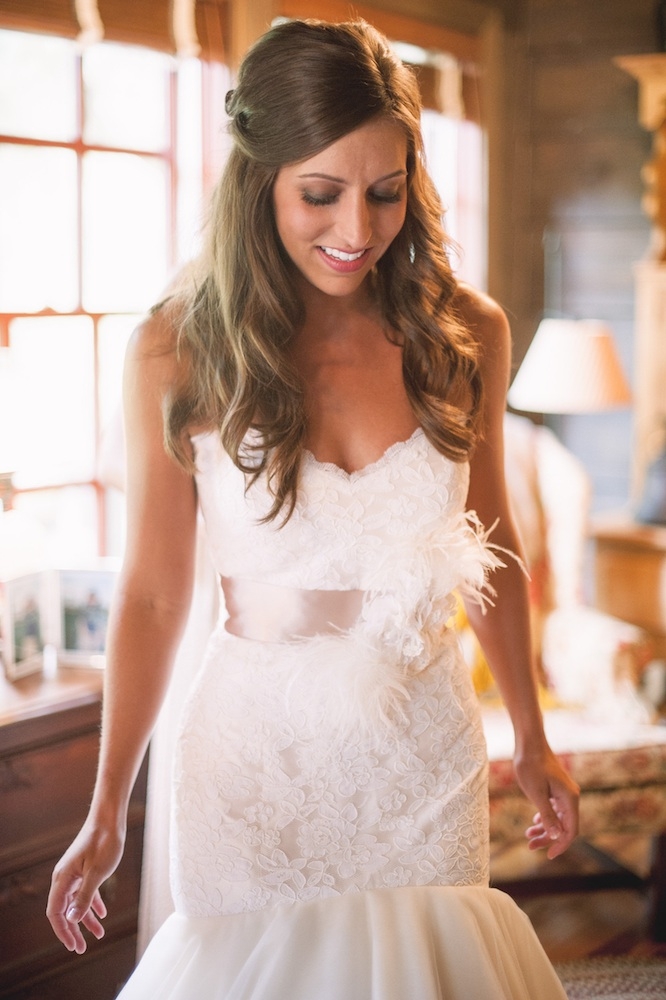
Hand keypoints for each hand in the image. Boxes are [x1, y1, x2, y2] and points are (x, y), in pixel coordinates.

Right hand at [47, 819, 124, 953]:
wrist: (109, 818)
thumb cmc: (104, 842)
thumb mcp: (97, 873)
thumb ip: (85, 897)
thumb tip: (72, 919)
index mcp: (63, 879)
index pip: (56, 912)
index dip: (63, 931)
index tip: (73, 946)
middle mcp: (65, 877)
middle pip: (64, 911)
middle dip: (73, 930)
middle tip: (82, 949)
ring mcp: (74, 873)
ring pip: (77, 902)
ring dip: (86, 919)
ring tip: (99, 934)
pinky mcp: (85, 868)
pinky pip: (86, 892)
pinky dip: (93, 904)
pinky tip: (103, 914)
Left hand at [513, 743, 579, 859]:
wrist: (529, 743)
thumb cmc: (531, 766)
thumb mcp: (536, 794)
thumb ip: (548, 816)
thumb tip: (558, 837)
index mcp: (570, 799)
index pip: (571, 830)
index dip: (561, 845)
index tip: (547, 855)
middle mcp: (571, 796)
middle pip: (565, 826)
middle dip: (549, 838)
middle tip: (530, 846)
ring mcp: (564, 792)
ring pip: (559, 818)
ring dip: (545, 829)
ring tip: (528, 835)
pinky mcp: (557, 789)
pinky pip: (555, 809)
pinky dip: (545, 818)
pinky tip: (535, 823)